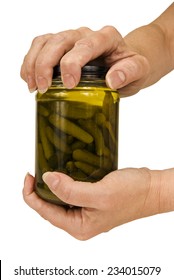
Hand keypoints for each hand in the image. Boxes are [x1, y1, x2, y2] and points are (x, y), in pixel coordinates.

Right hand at [20, 26, 149, 95]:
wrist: (124, 64)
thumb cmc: (130, 67)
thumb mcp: (139, 71)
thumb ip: (130, 72)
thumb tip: (112, 80)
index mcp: (107, 37)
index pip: (86, 45)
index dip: (72, 64)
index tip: (68, 85)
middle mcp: (86, 34)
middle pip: (59, 41)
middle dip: (46, 64)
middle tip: (43, 88)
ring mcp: (71, 39)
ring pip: (45, 42)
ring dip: (34, 63)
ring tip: (33, 86)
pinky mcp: (60, 47)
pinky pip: (40, 46)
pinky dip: (31, 62)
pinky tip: (30, 79)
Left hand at [23, 168, 160, 239]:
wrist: (152, 188)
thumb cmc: (132, 194)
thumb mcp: (100, 194)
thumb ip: (70, 190)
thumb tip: (47, 179)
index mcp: (79, 227)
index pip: (45, 213)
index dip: (31, 195)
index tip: (29, 176)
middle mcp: (80, 221)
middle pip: (50, 207)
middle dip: (40, 189)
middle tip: (35, 170)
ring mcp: (86, 210)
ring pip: (60, 198)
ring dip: (52, 184)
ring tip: (45, 168)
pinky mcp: (91, 199)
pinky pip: (71, 191)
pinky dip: (64, 181)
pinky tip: (62, 170)